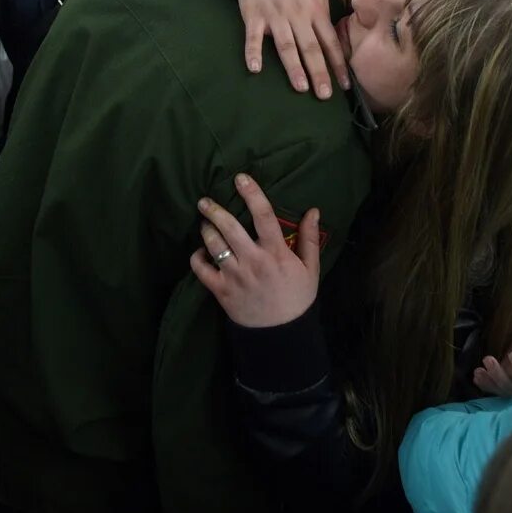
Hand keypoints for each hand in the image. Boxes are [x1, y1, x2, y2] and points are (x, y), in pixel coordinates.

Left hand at [189, 173, 320, 327]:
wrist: (281, 334)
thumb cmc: (297, 298)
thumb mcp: (310, 268)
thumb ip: (309, 238)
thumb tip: (314, 210)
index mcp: (276, 252)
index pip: (264, 215)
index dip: (252, 193)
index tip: (241, 178)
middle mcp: (253, 260)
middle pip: (229, 226)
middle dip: (214, 209)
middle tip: (205, 201)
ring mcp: (234, 276)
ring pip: (213, 244)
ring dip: (206, 230)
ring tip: (205, 224)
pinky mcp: (220, 290)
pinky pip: (201, 269)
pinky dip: (197, 257)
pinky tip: (201, 252)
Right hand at [236, 0, 348, 98]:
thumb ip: (324, 17)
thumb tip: (335, 45)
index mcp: (316, 11)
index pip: (331, 42)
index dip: (339, 64)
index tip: (346, 86)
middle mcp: (298, 15)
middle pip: (310, 47)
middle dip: (319, 72)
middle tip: (325, 95)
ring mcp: (275, 16)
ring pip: (286, 45)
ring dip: (293, 67)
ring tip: (301, 87)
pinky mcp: (253, 15)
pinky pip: (253, 36)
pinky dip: (253, 52)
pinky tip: (254, 69)